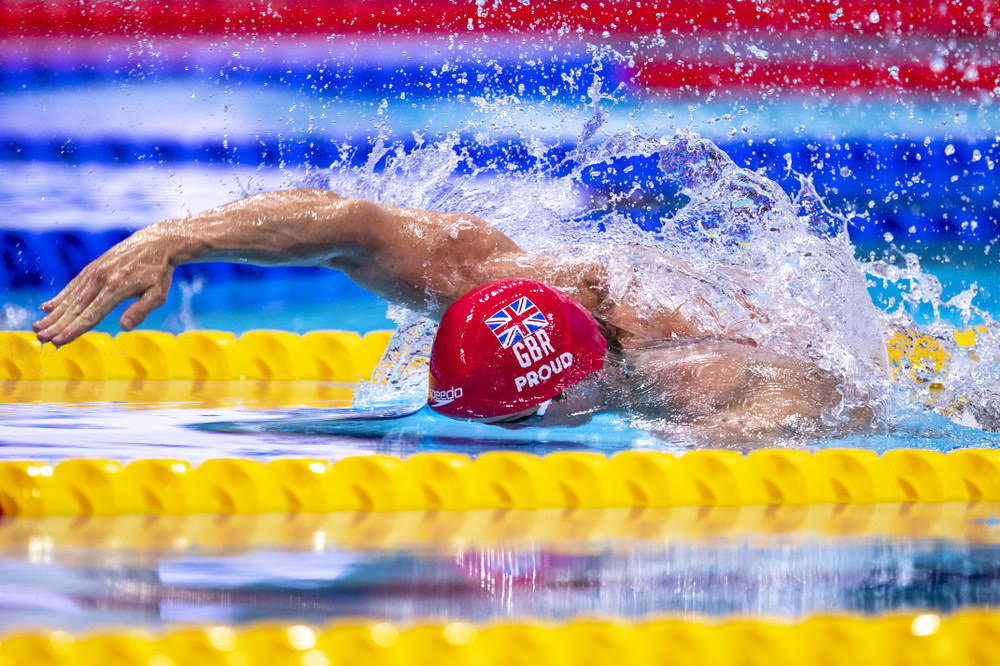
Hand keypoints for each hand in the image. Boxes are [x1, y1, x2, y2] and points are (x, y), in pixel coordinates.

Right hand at [33, 229, 175, 344]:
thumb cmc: (159, 272)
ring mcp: (94, 272)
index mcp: (116, 288)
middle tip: (40, 339)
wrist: (156, 242)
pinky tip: (47, 308)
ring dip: (53, 314)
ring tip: (38, 327)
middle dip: (57, 325)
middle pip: (75, 307)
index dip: (73, 329)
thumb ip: (141, 310)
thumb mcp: (158, 293)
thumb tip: (123, 327)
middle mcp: (101, 279)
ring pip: (70, 297)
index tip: (58, 341)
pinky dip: (59, 297)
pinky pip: (73, 285)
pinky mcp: (93, 268)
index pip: (91, 314)